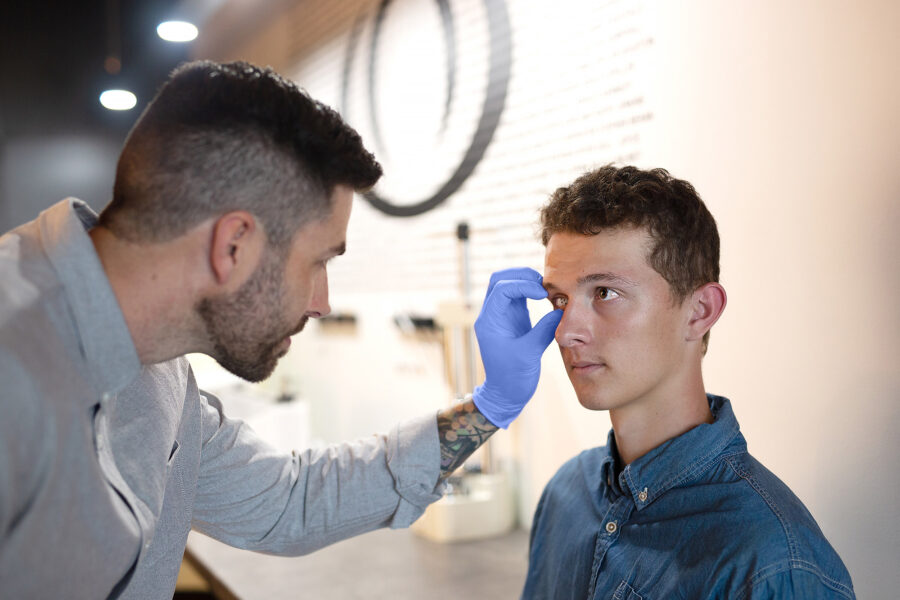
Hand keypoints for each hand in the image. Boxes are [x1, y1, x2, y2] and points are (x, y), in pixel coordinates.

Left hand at [472, 267, 562, 427]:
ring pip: (508, 285)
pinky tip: (546, 297)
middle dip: (521, 275)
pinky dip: (531, 291)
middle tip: (544, 284)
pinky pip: (518, 296)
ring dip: (526, 281)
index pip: (501, 289)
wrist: (506, 394)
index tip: (542, 294)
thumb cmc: (512, 377)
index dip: (522, 285)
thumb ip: (544, 330)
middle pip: (499, 279)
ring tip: (547, 289)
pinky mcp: (513, 319)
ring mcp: (502, 316)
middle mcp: (492, 315)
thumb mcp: (529, 354)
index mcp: (489, 321)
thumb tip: (562, 310)